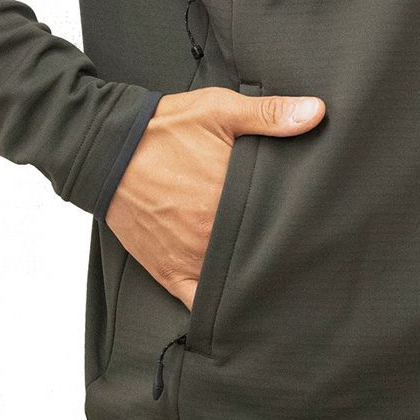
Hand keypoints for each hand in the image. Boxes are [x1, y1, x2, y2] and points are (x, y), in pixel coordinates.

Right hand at [106, 87, 324, 308]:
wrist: (103, 149)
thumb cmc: (162, 129)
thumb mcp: (219, 110)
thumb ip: (269, 116)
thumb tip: (317, 113)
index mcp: (233, 198)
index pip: (281, 222)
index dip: (300, 225)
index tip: (315, 226)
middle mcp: (214, 235)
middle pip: (261, 254)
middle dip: (280, 253)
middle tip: (302, 254)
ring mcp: (192, 258)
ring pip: (237, 283)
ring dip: (254, 281)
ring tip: (279, 281)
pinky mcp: (170, 272)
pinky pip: (200, 304)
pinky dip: (219, 308)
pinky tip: (238, 309)